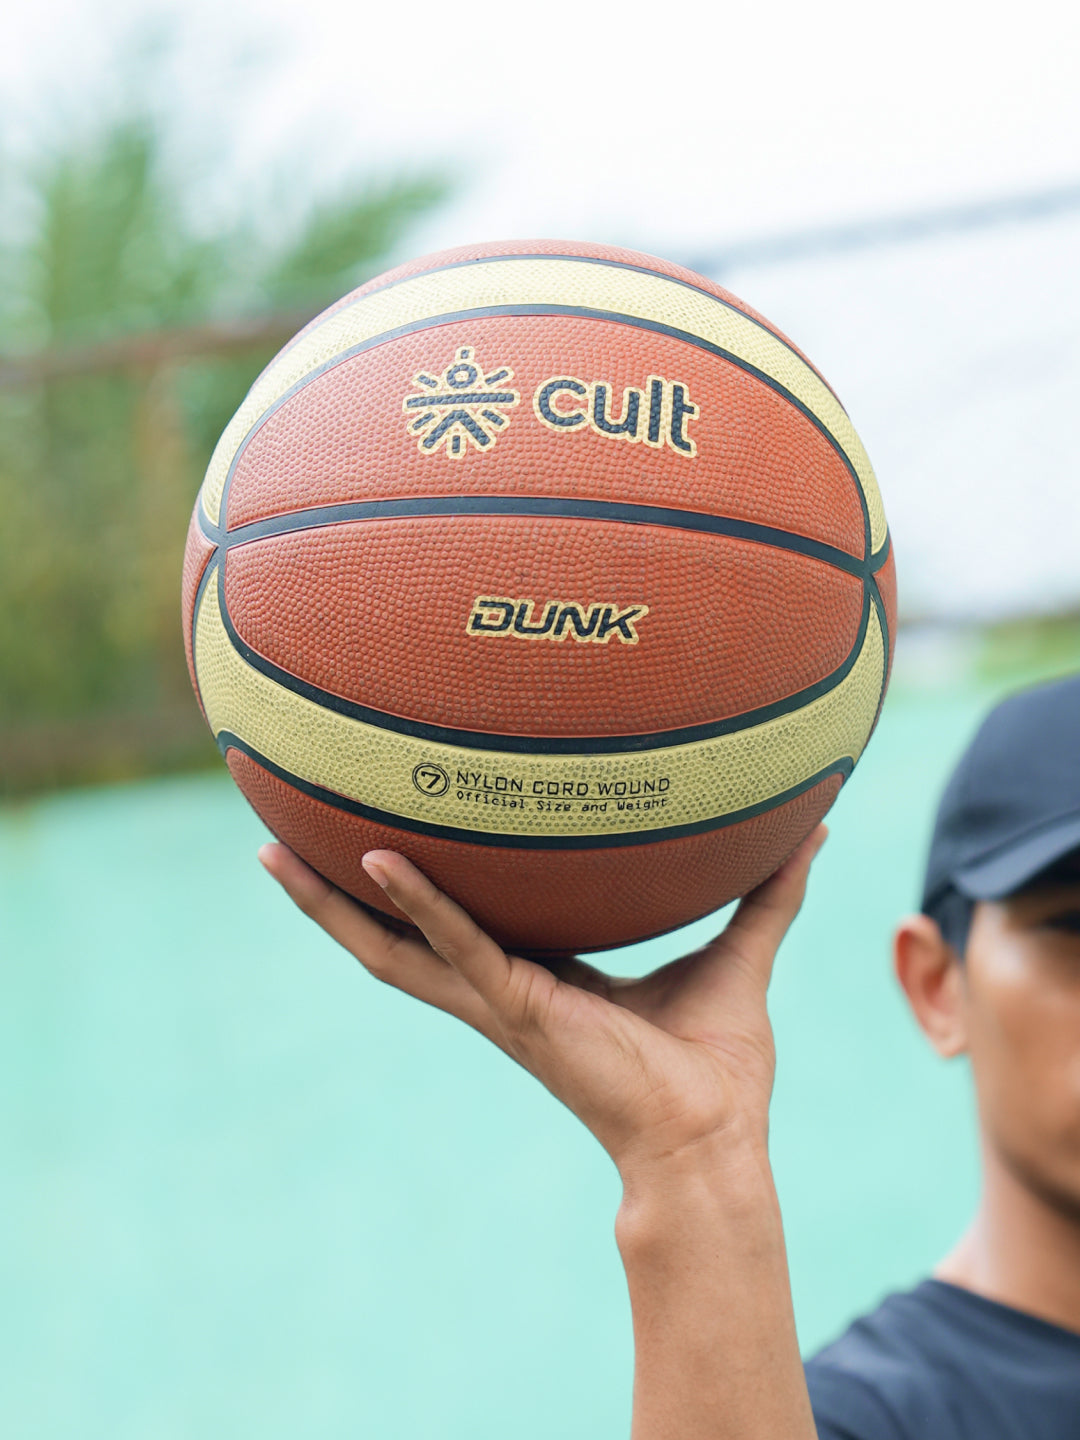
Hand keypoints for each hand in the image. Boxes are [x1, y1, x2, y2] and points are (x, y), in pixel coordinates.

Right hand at [258, 827, 826, 1180]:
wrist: (716, 1140)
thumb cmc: (720, 1065)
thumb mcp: (739, 953)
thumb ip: (767, 889)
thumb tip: (815, 826)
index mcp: (535, 977)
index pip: (459, 923)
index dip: (416, 887)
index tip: (382, 834)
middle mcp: (500, 987)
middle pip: (393, 937)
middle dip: (333, 898)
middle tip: (279, 840)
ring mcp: (499, 1000)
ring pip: (392, 949)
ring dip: (333, 906)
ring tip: (275, 854)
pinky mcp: (517, 1008)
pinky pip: (455, 946)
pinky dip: (416, 904)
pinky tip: (377, 860)